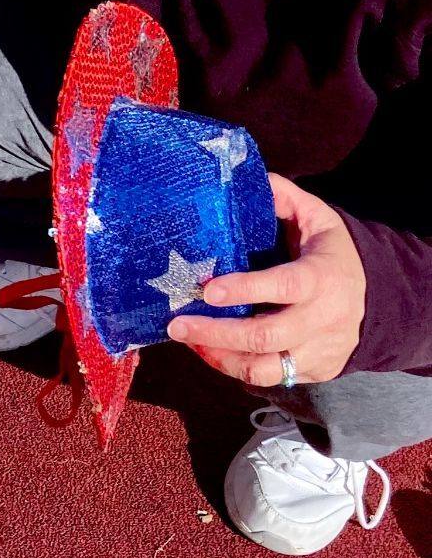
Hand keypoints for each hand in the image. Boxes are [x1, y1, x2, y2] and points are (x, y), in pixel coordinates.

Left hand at [167, 173, 365, 386]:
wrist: (380, 300)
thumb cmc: (333, 255)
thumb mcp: (319, 219)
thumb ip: (285, 199)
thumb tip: (251, 179)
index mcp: (321, 278)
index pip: (283, 286)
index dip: (244, 289)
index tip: (207, 289)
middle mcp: (321, 320)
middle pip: (264, 336)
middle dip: (215, 333)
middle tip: (177, 323)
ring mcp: (318, 351)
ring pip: (263, 368)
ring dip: (219, 356)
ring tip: (188, 339)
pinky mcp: (312, 372)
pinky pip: (268, 378)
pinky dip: (234, 367)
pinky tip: (210, 351)